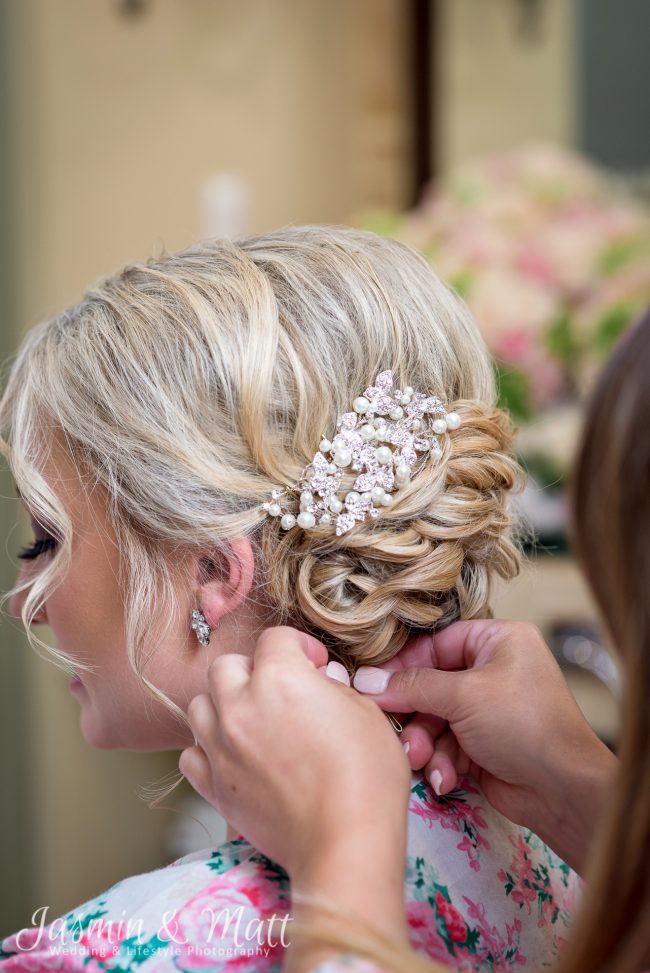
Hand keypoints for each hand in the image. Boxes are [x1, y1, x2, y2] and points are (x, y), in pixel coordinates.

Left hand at [179, 626, 410, 945]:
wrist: (344, 843)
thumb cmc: (365, 778)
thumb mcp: (367, 714)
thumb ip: (336, 688)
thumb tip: (322, 683)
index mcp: (280, 677)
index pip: (275, 638)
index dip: (300, 646)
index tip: (316, 665)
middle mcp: (240, 704)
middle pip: (226, 666)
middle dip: (253, 670)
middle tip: (281, 689)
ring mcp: (221, 746)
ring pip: (200, 705)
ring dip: (223, 704)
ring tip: (252, 720)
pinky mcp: (213, 785)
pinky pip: (191, 753)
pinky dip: (207, 748)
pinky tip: (234, 754)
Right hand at [353, 619, 616, 873]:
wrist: (564, 791)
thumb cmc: (522, 725)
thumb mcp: (464, 696)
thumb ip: (412, 686)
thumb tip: (365, 680)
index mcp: (497, 641)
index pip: (436, 644)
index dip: (402, 666)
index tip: (370, 684)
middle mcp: (493, 670)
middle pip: (431, 684)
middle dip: (415, 715)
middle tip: (393, 730)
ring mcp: (488, 709)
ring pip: (434, 719)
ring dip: (425, 742)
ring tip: (421, 760)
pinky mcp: (483, 744)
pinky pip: (447, 745)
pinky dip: (443, 761)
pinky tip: (447, 778)